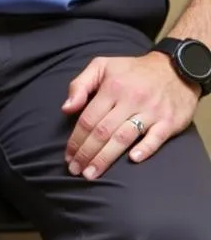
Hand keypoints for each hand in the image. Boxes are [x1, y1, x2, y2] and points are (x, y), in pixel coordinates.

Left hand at [62, 51, 199, 179]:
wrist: (174, 69)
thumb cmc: (132, 70)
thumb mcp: (102, 66)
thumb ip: (80, 85)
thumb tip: (66, 108)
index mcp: (111, 88)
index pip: (88, 119)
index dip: (76, 139)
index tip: (68, 156)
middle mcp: (130, 100)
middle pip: (103, 131)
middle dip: (86, 153)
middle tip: (75, 170)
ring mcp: (151, 112)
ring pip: (124, 137)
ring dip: (106, 158)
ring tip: (92, 173)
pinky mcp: (169, 122)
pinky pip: (156, 138)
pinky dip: (144, 149)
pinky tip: (132, 160)